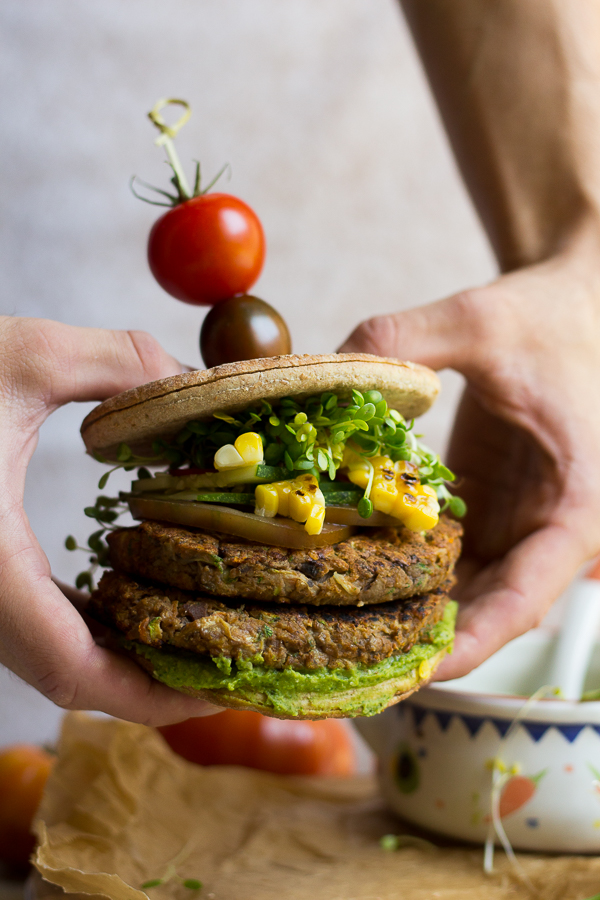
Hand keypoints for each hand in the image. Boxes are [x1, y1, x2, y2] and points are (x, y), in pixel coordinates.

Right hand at [0, 316, 217, 723]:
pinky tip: (125, 596)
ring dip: (120, 657)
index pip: (70, 668)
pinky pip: (33, 619)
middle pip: (69, 675)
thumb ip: (116, 362)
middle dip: (150, 684)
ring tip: (192, 636)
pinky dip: (86, 622)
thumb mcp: (23, 356)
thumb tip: (188, 381)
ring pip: (49, 653)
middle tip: (223, 667)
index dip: (149, 696)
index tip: (215, 691)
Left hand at [339, 247, 599, 678]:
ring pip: (465, 593)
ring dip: (409, 614)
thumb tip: (324, 369)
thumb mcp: (485, 320)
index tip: (411, 673)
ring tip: (335, 633)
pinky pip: (449, 559)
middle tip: (345, 664)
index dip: (469, 645)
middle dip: (424, 643)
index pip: (523, 601)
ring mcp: (517, 526)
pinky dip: (407, 574)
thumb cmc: (550, 319)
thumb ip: (409, 338)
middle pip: (487, 613)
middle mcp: (549, 534)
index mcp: (576, 510)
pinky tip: (350, 576)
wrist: (577, 310)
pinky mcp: (489, 511)